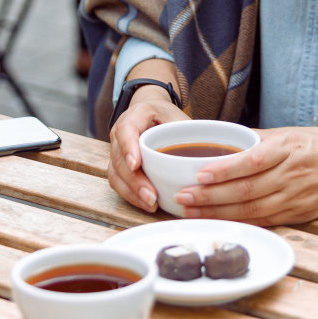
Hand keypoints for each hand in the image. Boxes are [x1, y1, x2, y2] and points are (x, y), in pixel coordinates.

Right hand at [107, 87, 188, 212]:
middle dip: (134, 180)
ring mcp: (117, 150)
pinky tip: (146, 204)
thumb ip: (185, 134)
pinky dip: (131, 195)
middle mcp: (120, 132)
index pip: (126, 129)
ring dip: (132, 192)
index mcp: (136, 115)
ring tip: (151, 204)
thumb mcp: (179, 118)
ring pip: (115, 173)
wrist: (154, 114)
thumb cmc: (168, 117)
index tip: (136, 165)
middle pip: (119, 157)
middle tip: (151, 196)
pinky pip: (118, 182)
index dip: (128, 147)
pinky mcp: (118, 165)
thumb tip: (201, 158)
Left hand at [174, 126, 317, 225]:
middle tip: (182, 197)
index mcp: (290, 148)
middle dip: (210, 196)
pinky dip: (241, 222)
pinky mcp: (302, 215)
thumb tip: (224, 139)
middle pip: (246, 190)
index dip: (224, 170)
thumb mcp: (295, 132)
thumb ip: (261, 139)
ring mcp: (298, 197)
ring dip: (219, 213)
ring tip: (192, 211)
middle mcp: (293, 175)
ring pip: (252, 209)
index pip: (252, 161)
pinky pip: (266, 220)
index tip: (198, 173)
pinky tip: (220, 222)